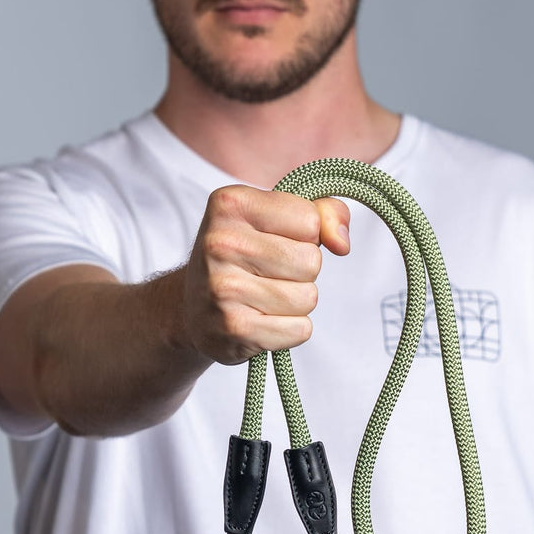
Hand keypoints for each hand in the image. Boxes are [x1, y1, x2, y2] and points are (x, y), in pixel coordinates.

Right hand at [180, 184, 350, 364]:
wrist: (191, 308)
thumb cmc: (244, 257)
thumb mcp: (276, 219)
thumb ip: (323, 213)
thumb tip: (341, 243)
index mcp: (231, 203)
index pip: (310, 220)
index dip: (305, 235)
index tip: (276, 240)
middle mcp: (220, 243)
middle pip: (311, 261)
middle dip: (302, 272)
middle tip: (267, 274)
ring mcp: (223, 287)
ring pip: (308, 297)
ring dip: (295, 302)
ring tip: (262, 298)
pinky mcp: (234, 328)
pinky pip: (299, 329)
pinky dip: (289, 330)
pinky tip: (261, 321)